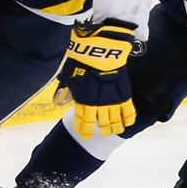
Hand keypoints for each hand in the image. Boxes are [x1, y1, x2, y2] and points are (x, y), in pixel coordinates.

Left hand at [54, 19, 137, 137]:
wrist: (99, 53)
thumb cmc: (82, 61)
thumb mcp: (69, 76)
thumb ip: (65, 89)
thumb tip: (58, 99)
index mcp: (83, 100)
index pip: (83, 120)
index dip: (84, 129)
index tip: (85, 135)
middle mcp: (97, 104)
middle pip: (100, 124)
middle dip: (101, 130)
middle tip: (102, 134)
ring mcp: (111, 101)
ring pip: (114, 121)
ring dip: (114, 128)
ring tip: (115, 131)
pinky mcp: (124, 95)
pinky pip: (128, 111)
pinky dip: (128, 119)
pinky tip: (127, 123)